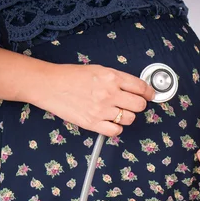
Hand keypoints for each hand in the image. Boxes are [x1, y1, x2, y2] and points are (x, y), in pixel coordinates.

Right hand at [32, 64, 154, 135]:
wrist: (49, 85)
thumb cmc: (70, 76)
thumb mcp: (98, 70)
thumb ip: (117, 79)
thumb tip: (135, 87)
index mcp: (112, 77)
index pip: (141, 87)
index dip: (149, 93)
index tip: (150, 95)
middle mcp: (109, 93)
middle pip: (139, 105)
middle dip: (138, 105)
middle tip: (132, 104)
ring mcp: (102, 110)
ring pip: (130, 119)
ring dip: (127, 116)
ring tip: (117, 112)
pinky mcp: (93, 123)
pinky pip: (116, 131)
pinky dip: (116, 128)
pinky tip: (110, 122)